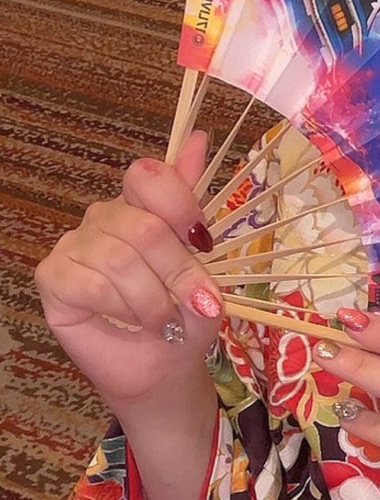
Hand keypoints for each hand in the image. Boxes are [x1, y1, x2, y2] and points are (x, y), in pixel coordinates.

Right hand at [35, 131, 224, 411]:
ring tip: (164, 320)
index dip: (179, 205)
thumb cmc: (185, 313)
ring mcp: (76, 244)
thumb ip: (195, 201)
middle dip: (178, 271)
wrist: (163, 364)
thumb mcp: (207, 261)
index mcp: (144, 204)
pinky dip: (121, 307)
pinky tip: (128, 320)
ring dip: (152, 298)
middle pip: (143, 225)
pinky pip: (91, 282)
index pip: (149, 175)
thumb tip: (200, 135)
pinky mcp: (53, 276)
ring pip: (120, 258)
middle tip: (197, 303)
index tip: (202, 241)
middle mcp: (107, 216)